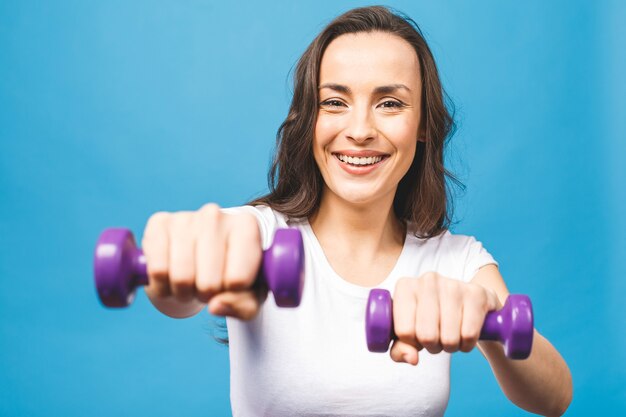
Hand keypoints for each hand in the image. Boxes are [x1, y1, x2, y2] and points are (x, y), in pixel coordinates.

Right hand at [141, 204, 265, 319]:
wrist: (203, 250)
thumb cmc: (232, 271)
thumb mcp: (250, 292)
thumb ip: (244, 305)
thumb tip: (215, 306)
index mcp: (246, 226)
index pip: (238, 280)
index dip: (232, 294)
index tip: (232, 284)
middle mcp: (216, 215)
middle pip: (209, 283)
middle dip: (206, 295)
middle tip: (208, 286)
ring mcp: (185, 217)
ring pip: (181, 278)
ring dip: (184, 293)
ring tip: (191, 282)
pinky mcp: (159, 223)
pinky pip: (157, 270)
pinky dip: (162, 286)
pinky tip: (171, 277)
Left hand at [390, 271, 500, 364]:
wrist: (467, 304)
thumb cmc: (430, 320)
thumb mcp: (410, 333)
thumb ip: (401, 349)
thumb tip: (412, 359)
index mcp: (405, 286)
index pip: (404, 331)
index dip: (412, 344)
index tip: (417, 337)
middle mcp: (427, 280)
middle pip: (426, 335)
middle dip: (432, 346)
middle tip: (436, 339)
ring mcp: (453, 285)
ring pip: (449, 337)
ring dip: (450, 346)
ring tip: (450, 335)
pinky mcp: (476, 293)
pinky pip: (469, 334)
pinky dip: (467, 344)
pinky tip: (465, 334)